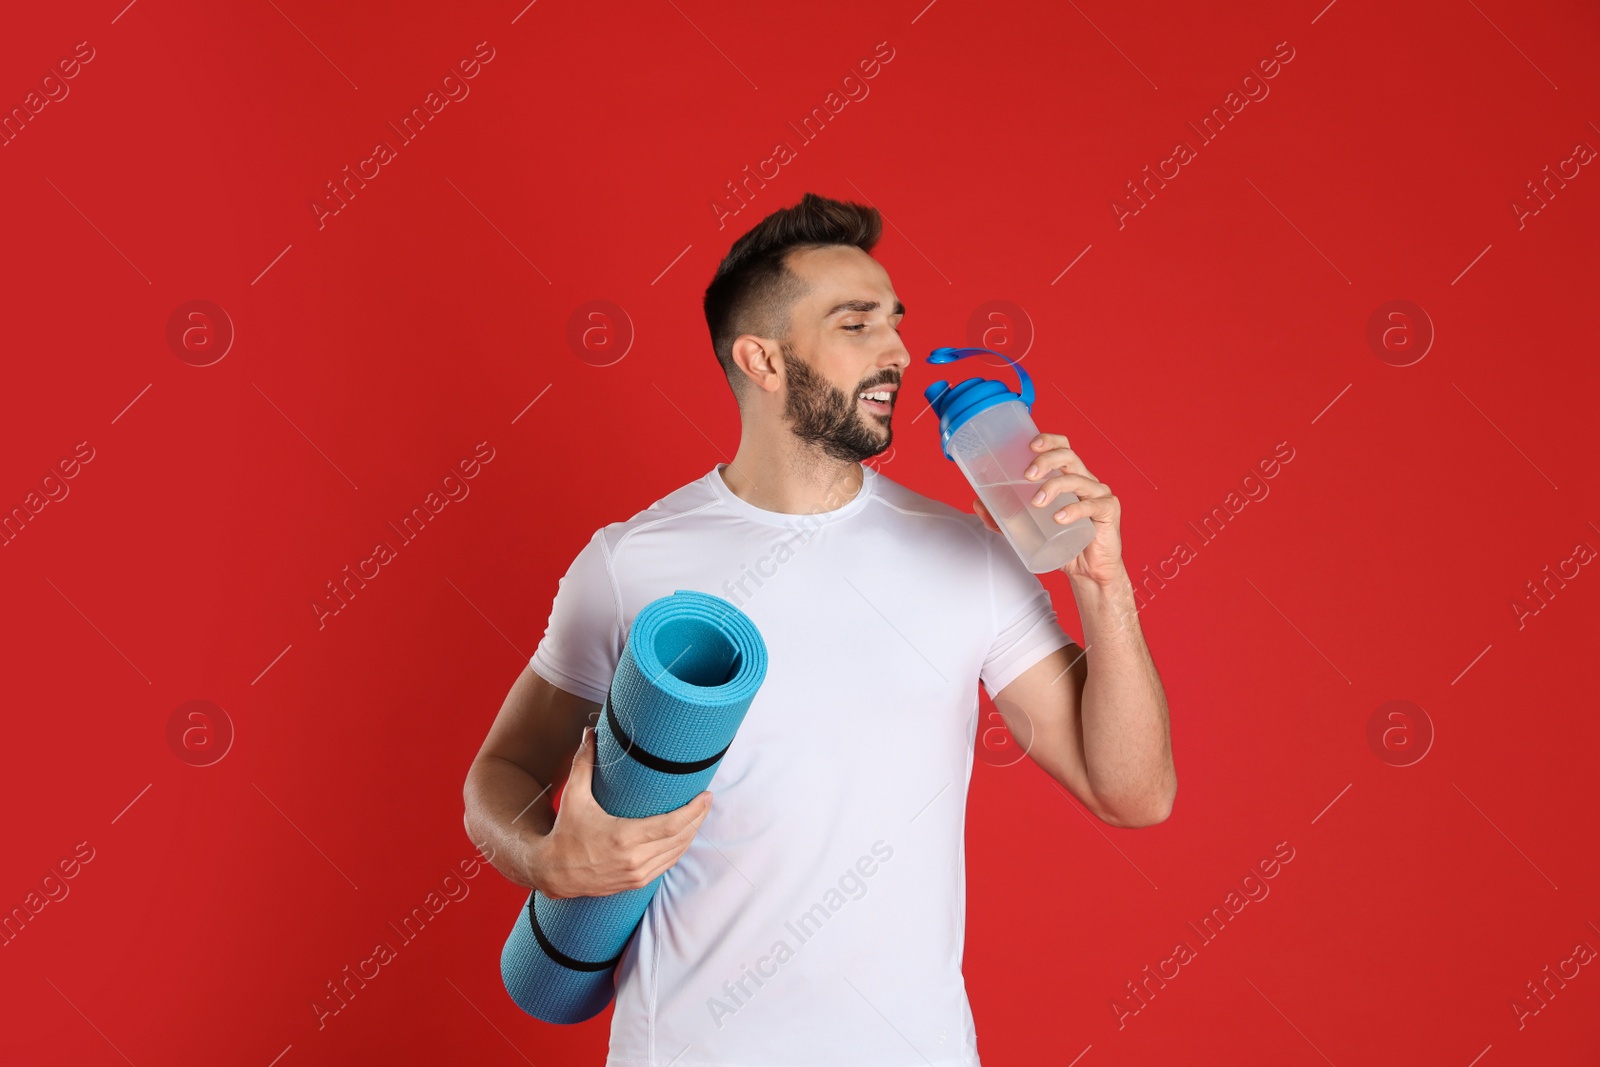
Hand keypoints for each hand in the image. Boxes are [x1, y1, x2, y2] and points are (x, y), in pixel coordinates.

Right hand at [531, 726, 712, 898]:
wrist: (554, 872)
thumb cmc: (565, 833)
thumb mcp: (573, 797)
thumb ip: (584, 763)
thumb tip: (590, 733)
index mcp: (623, 837)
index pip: (671, 824)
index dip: (693, 810)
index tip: (706, 795)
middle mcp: (634, 859)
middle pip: (680, 838)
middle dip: (698, 818)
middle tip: (707, 800)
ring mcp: (637, 874)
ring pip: (677, 853)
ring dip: (691, 834)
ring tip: (699, 814)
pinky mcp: (636, 882)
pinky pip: (667, 865)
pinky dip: (679, 849)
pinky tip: (684, 836)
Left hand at [972, 432, 1124, 583]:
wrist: (1089, 571)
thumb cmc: (1061, 543)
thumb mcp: (1028, 530)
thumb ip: (1003, 519)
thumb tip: (977, 504)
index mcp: (1069, 476)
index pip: (1062, 447)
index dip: (1049, 440)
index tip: (1030, 445)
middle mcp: (1086, 479)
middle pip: (1068, 456)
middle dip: (1046, 460)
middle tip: (1028, 475)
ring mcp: (1099, 494)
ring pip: (1077, 479)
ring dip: (1054, 487)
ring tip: (1037, 502)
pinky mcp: (1109, 511)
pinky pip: (1092, 505)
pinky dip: (1074, 509)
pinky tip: (1059, 518)